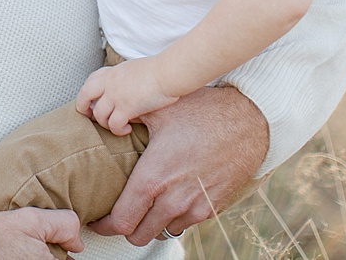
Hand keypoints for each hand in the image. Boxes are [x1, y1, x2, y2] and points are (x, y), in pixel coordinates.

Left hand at [75, 58, 176, 135]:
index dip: (88, 92)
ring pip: (98, 114)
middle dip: (83, 108)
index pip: (91, 79)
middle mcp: (110, 82)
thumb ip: (125, 78)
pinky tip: (127, 130)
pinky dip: (118, 130)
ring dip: (105, 124)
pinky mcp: (126, 107)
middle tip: (91, 118)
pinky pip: (114, 125)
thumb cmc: (160, 70)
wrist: (169, 72)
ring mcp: (116, 95)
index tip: (92, 102)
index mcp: (113, 72)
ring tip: (117, 126)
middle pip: (84, 95)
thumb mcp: (135, 69)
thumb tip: (125, 91)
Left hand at [88, 86, 265, 244]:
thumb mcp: (158, 110)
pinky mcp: (211, 208)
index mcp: (153, 178)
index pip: (121, 220)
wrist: (249, 122)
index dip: (104, 224)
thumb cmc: (203, 112)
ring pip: (161, 232)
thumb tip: (104, 115)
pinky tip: (170, 199)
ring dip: (150, 223)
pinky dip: (173, 218)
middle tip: (119, 212)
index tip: (97, 219)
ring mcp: (194, 207)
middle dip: (125, 227)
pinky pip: (184, 224)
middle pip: (138, 235)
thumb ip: (128, 119)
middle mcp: (173, 199)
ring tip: (145, 205)